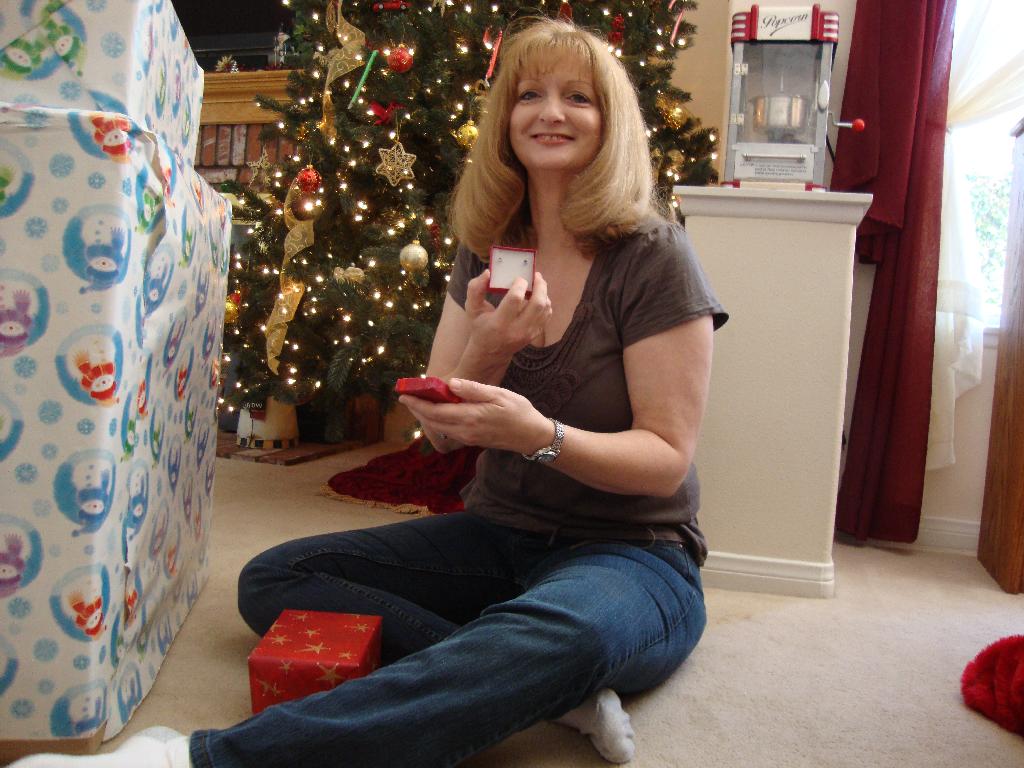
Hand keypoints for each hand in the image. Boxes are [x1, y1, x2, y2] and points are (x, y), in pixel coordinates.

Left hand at [399, 378, 552, 454]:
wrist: (532, 436)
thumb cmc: (519, 411)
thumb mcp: (499, 395)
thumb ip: (474, 390)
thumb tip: (451, 384)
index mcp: (470, 417)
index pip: (436, 411)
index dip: (418, 404)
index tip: (404, 396)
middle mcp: (465, 431)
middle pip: (433, 422)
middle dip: (417, 410)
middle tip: (406, 398)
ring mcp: (468, 438)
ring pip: (439, 428)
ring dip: (426, 417)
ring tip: (417, 404)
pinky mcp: (472, 441)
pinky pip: (448, 432)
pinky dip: (437, 422)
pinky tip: (437, 413)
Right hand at [463, 269, 551, 363]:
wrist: (490, 352)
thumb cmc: (480, 327)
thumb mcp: (472, 309)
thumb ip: (475, 289)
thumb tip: (487, 273)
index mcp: (499, 323)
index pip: (515, 299)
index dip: (520, 284)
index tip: (518, 278)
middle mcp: (516, 330)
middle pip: (537, 304)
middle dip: (539, 286)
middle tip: (535, 275)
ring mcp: (528, 333)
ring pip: (545, 309)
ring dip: (544, 293)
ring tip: (538, 283)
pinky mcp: (535, 334)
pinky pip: (547, 315)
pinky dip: (545, 302)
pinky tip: (538, 296)